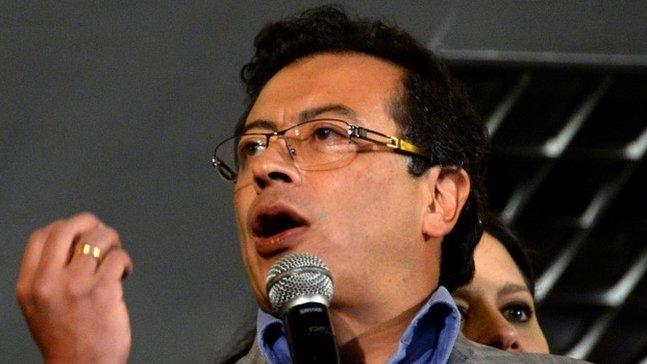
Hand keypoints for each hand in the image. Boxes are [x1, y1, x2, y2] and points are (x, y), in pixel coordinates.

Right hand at [16, 212, 132, 363]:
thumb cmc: (66, 340)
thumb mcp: (39, 306)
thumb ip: (49, 276)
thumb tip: (76, 244)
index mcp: (31, 284)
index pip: (42, 236)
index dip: (65, 227)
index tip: (80, 233)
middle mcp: (49, 282)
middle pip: (67, 229)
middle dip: (89, 222)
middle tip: (102, 231)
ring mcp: (76, 285)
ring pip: (97, 238)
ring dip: (112, 240)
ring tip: (115, 254)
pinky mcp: (103, 291)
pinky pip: (118, 258)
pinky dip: (125, 261)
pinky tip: (124, 273)